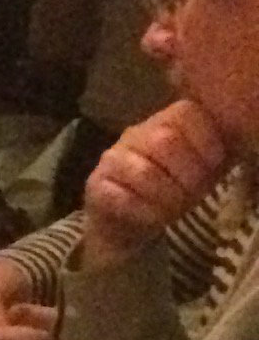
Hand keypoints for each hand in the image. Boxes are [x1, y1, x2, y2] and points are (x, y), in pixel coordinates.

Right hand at [79, 99, 231, 268]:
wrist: (128, 225)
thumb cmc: (172, 193)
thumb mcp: (204, 171)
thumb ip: (223, 153)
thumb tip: (248, 141)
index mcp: (166, 121)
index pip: (186, 114)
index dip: (206, 142)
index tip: (214, 168)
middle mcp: (136, 133)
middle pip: (164, 140)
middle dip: (187, 173)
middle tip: (193, 194)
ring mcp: (111, 158)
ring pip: (143, 171)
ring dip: (166, 196)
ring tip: (173, 211)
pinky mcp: (94, 185)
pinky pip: (120, 196)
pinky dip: (143, 212)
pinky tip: (151, 219)